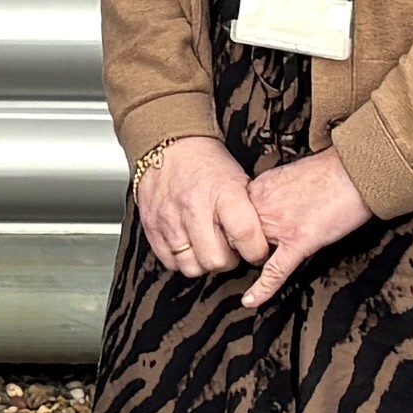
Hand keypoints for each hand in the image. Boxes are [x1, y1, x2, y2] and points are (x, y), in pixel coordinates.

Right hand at [134, 134, 269, 278]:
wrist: (169, 145)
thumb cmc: (207, 163)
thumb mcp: (238, 179)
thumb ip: (249, 212)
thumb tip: (261, 242)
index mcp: (223, 192)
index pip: (246, 235)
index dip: (256, 251)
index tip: (256, 250)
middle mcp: (194, 208)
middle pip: (216, 260)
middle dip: (228, 261)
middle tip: (230, 249)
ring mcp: (170, 219)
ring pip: (192, 266)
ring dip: (204, 262)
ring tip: (208, 247)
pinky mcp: (152, 226)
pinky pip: (170, 262)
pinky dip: (182, 259)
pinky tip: (190, 245)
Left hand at [238, 151, 372, 311]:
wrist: (355, 171)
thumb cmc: (329, 171)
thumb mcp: (287, 174)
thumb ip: (269, 192)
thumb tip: (263, 206)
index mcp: (258, 189)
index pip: (230, 216)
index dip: (231, 229)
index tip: (232, 236)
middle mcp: (263, 207)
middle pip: (234, 235)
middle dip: (237, 246)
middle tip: (239, 252)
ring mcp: (280, 226)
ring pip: (251, 252)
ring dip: (250, 260)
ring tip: (247, 266)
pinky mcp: (301, 242)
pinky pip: (276, 271)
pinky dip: (262, 289)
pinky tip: (251, 301)